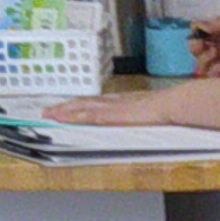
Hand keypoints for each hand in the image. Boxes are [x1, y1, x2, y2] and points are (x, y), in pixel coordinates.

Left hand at [44, 91, 166, 124]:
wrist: (171, 105)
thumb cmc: (167, 108)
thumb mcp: (152, 112)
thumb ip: (143, 115)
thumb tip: (144, 118)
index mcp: (122, 102)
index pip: (96, 103)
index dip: (80, 105)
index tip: (68, 107)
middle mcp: (113, 101)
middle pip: (84, 103)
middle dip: (65, 107)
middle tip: (48, 111)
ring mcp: (112, 107)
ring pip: (82, 107)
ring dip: (64, 111)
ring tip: (49, 114)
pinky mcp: (112, 115)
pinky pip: (88, 116)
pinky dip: (75, 117)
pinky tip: (64, 119)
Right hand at [191, 14, 219, 75]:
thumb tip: (202, 23)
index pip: (202, 32)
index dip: (197, 32)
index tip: (199, 34)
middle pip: (197, 48)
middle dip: (196, 46)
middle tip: (201, 46)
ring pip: (201, 64)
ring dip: (205, 59)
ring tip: (217, 55)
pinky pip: (211, 79)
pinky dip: (214, 71)